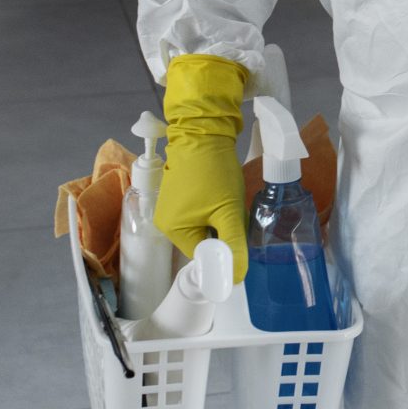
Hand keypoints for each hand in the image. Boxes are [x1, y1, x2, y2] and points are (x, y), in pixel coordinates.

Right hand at [157, 54, 250, 278]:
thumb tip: (238, 277)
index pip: (203, 255)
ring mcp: (172, 206)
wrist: (204, 131)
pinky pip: (201, 211)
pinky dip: (216, 207)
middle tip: (238, 216)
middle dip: (224, 232)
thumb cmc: (214, 172)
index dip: (224, 251)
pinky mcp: (180, 192)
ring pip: (205, 225)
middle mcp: (166, 222)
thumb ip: (234, 245)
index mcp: (172, 231)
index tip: (242, 242)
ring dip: (221, 218)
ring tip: (231, 202)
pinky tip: (224, 194)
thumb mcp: (228, 211)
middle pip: (204, 240)